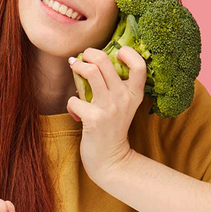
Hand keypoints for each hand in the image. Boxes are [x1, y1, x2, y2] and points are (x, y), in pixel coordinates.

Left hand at [67, 46, 145, 179]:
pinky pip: (74, 99)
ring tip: (73, 67)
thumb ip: (117, 86)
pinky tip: (74, 111)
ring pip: (90, 72)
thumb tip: (95, 61)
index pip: (139, 65)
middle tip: (83, 56)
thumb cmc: (113, 128)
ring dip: (77, 66)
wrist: (111, 159)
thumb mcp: (124, 105)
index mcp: (135, 93)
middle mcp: (124, 98)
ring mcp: (109, 108)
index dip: (128, 53)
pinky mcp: (93, 118)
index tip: (116, 53)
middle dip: (89, 53)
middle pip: (105, 60)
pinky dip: (71, 103)